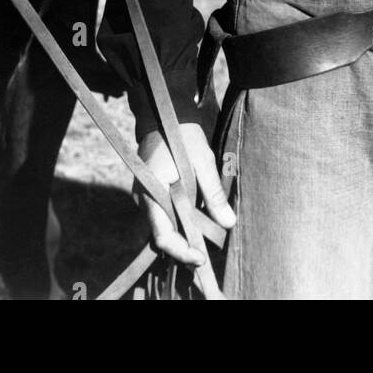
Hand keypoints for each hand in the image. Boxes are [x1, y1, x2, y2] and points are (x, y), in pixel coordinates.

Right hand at [136, 124, 235, 265]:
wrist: (164, 115)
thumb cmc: (183, 136)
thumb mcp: (202, 161)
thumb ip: (213, 193)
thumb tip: (228, 222)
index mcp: (152, 194)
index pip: (162, 236)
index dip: (182, 251)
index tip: (201, 258)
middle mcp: (144, 200)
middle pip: (162, 236)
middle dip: (183, 249)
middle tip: (206, 256)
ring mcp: (145, 197)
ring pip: (163, 228)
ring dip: (182, 236)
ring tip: (204, 243)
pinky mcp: (151, 193)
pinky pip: (163, 216)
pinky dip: (179, 223)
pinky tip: (196, 224)